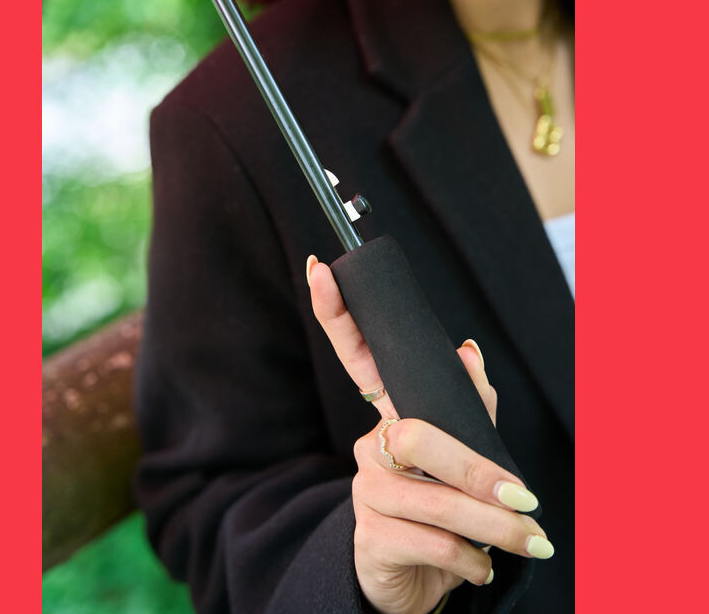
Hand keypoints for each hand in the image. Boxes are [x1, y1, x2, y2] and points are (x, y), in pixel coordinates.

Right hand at [307, 256, 553, 613]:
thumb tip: (467, 350)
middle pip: (413, 435)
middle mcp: (367, 445)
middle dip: (474, 469)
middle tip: (525, 500)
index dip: (337, 315)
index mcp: (390, 416)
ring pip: (430, 498)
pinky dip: (470, 558)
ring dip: (492, 525)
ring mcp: (363, 490)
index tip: (322, 270)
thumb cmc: (447, 506)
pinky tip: (481, 565)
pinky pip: (428, 541)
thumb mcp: (465, 456)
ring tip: (528, 541)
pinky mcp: (369, 538)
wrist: (420, 579)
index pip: (356, 356)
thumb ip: (469, 405)